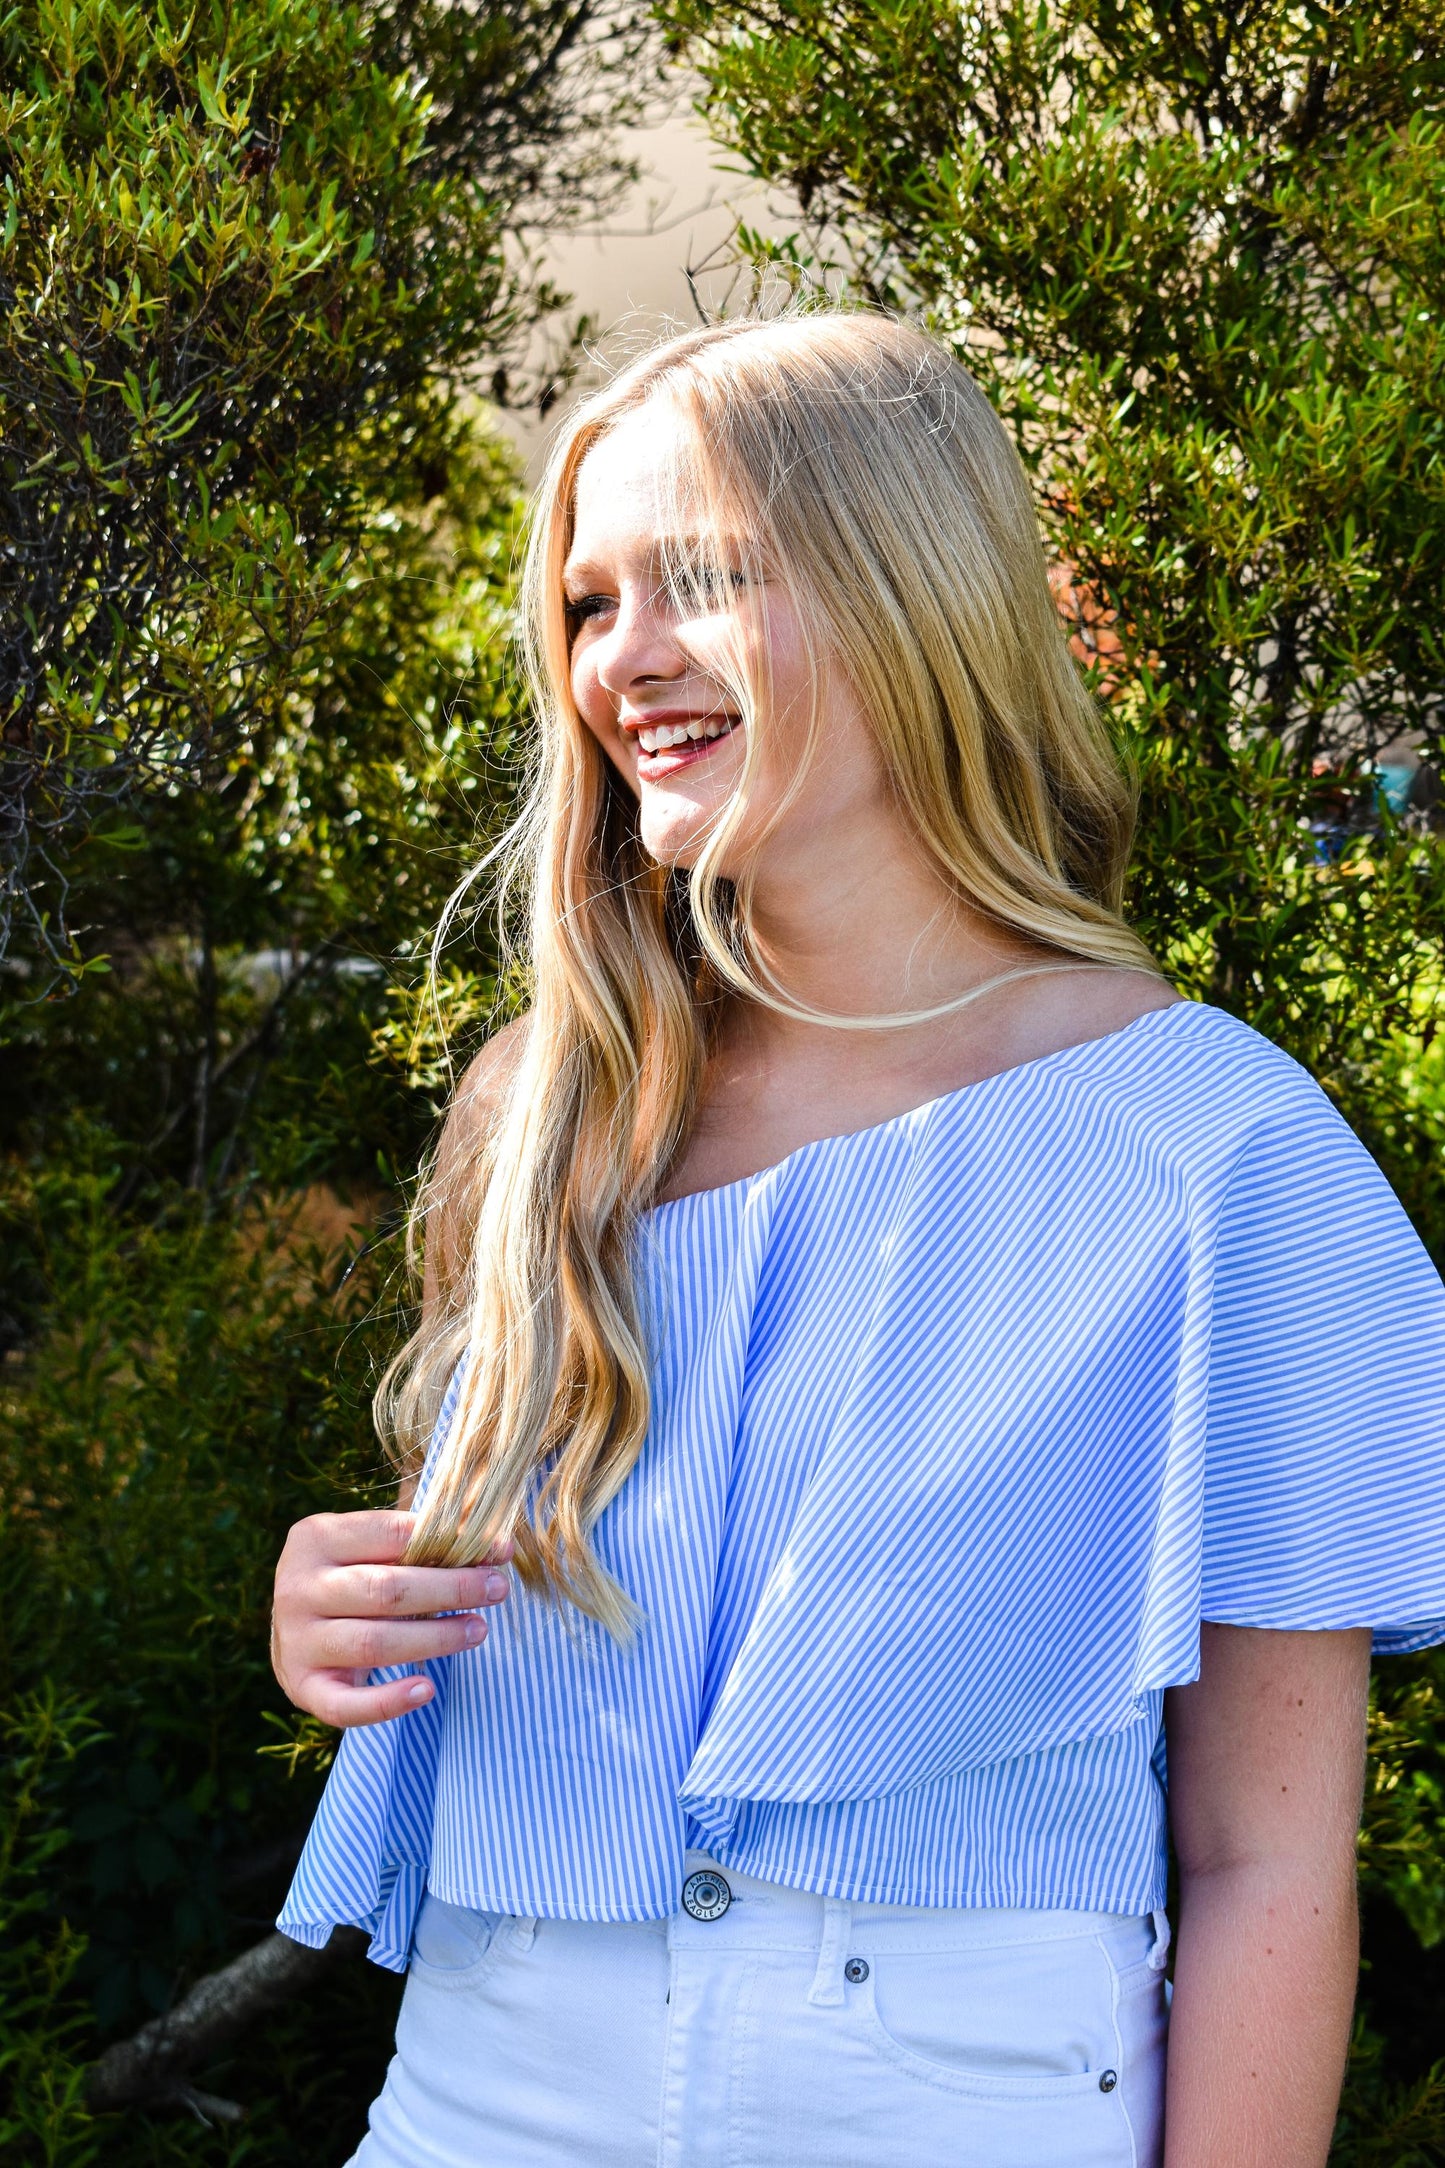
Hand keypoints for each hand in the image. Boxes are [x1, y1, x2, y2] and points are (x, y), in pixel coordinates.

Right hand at [271, 1510, 511, 1726]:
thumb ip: (424, 1542)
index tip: (497, 1552)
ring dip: (436, 1639)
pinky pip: (346, 1705)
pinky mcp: (302, 1687)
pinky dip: (388, 1702)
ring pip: (374, 1643)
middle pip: (386, 1590)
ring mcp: (296, 1641)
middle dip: (451, 1589)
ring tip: (477, 1630)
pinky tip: (427, 1689)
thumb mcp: (371, 1546)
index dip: (451, 1542)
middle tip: (496, 1590)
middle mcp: (299, 1588)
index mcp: (315, 1538)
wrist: (294, 1625)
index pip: (392, 1534)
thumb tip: (498, 1546)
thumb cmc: (349, 1575)